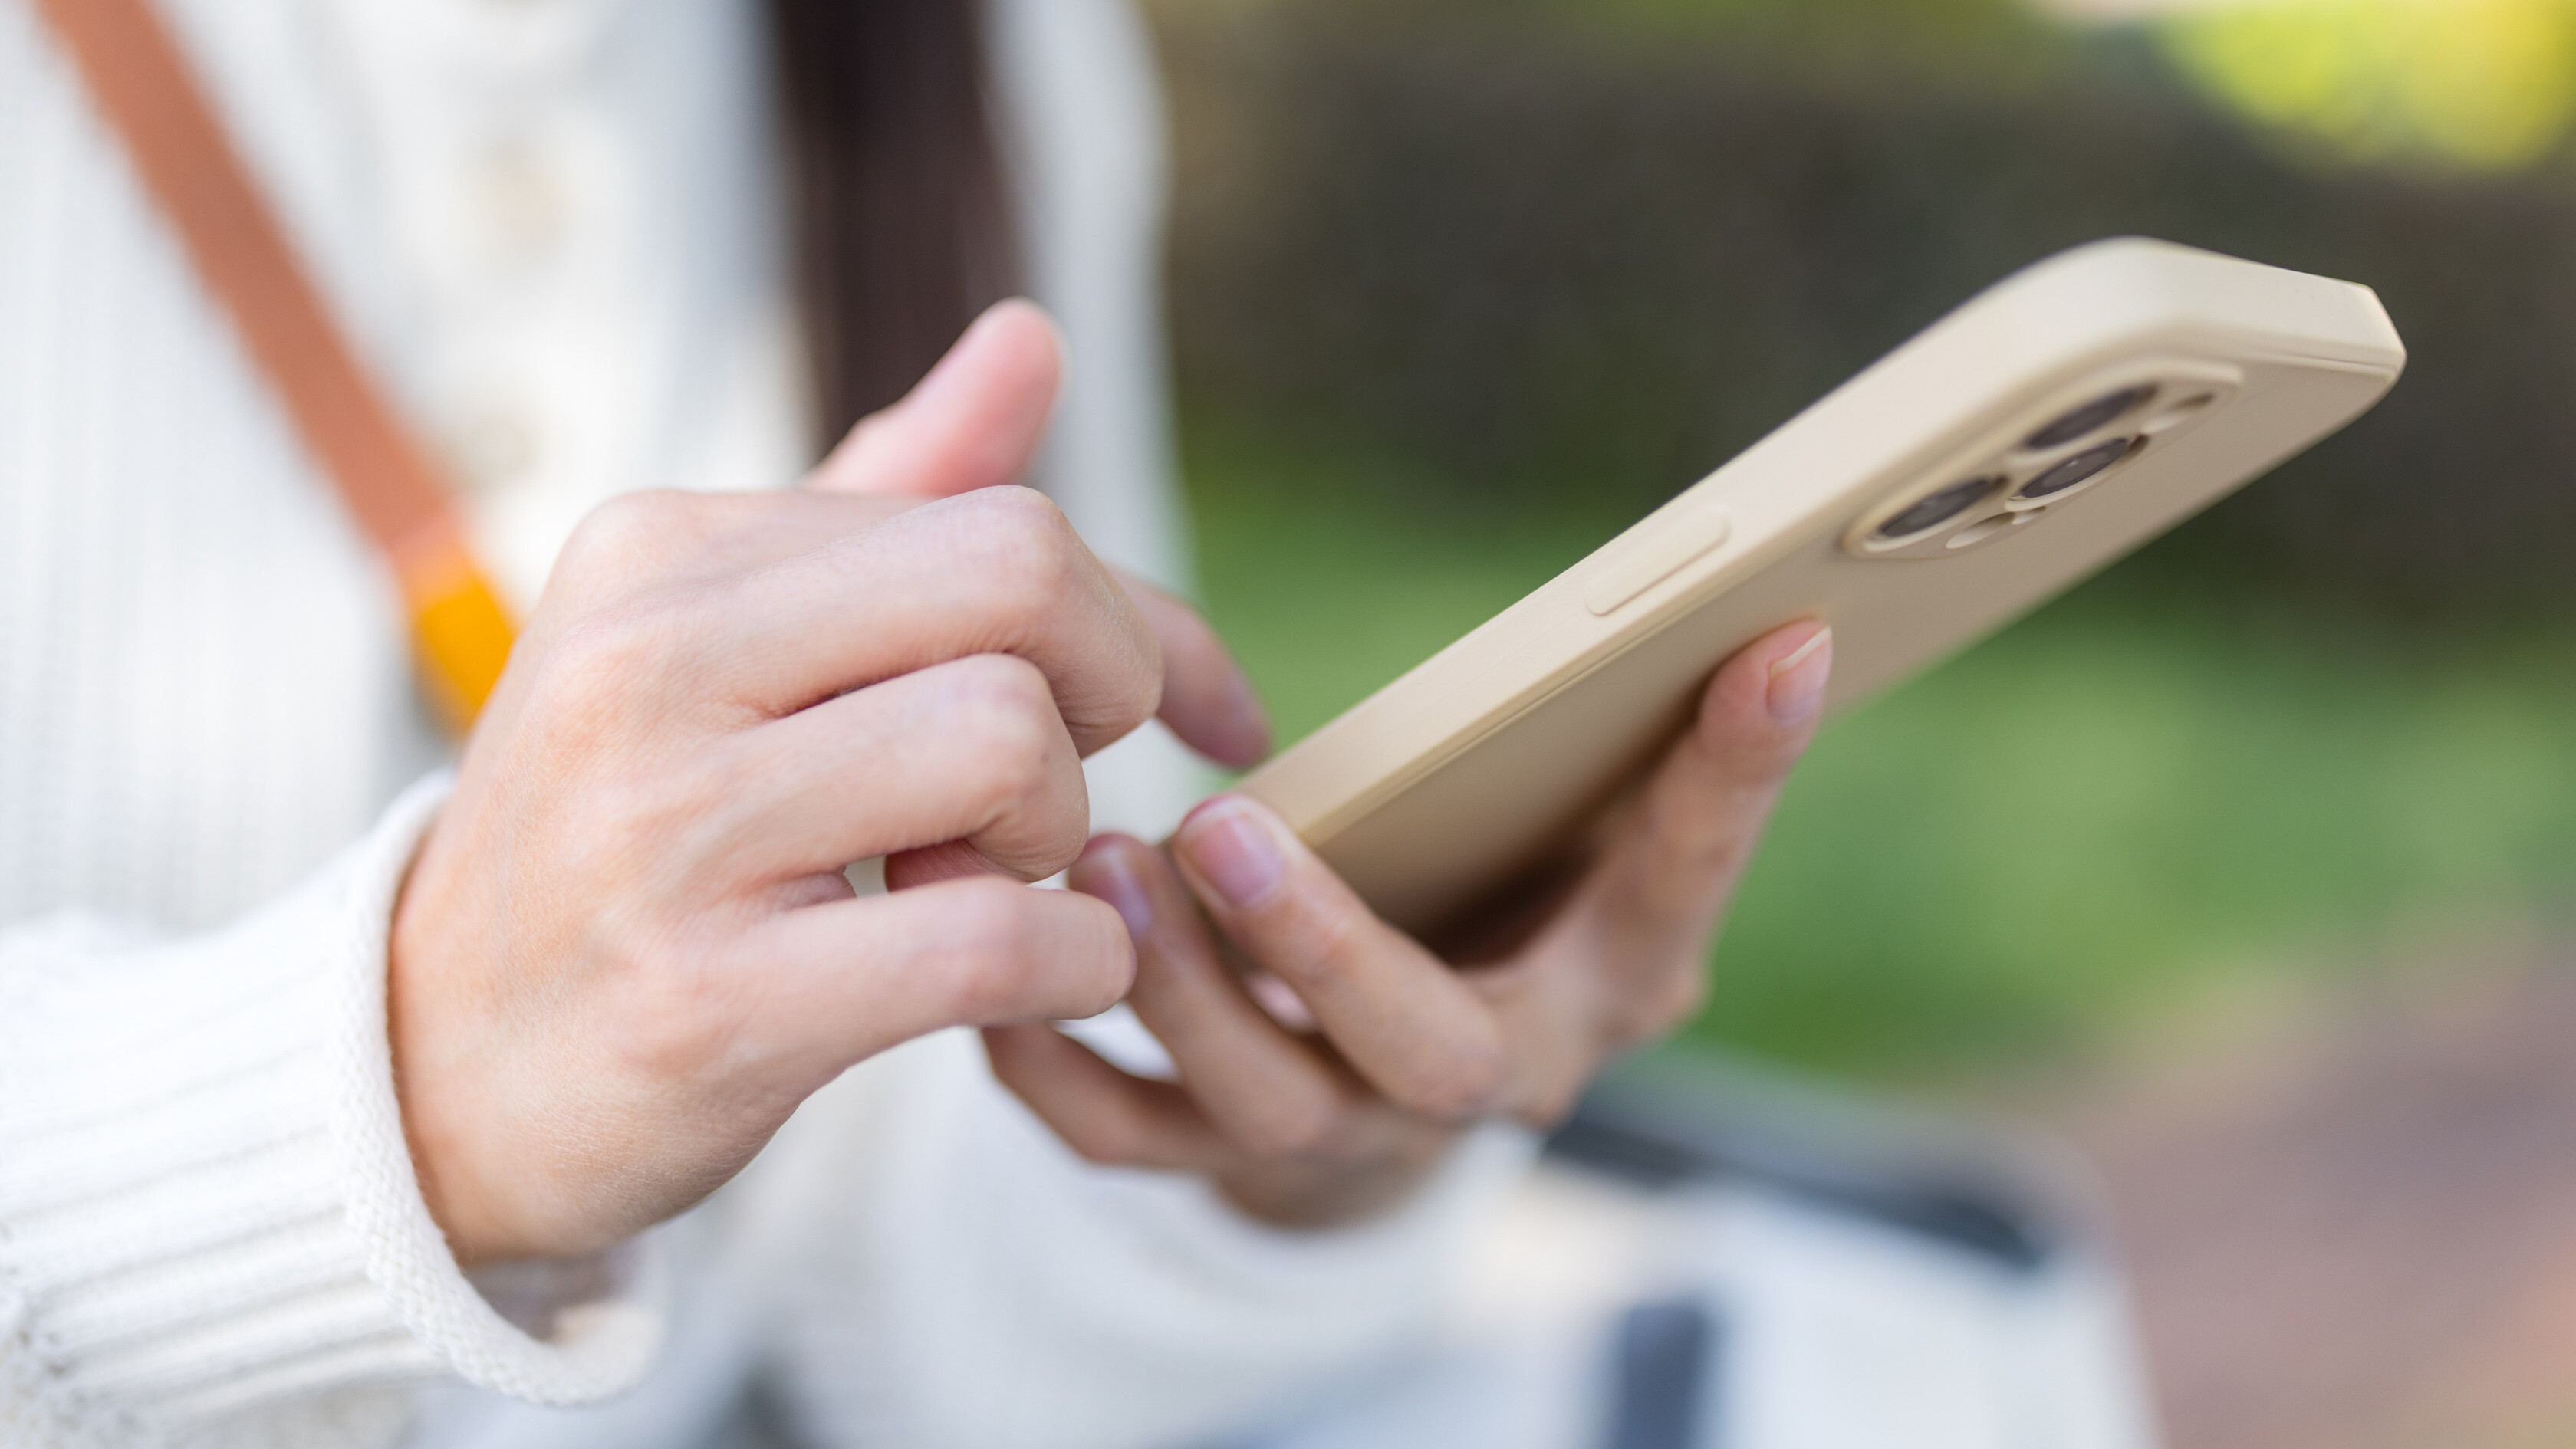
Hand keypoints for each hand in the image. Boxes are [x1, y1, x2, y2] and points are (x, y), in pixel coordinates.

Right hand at [391, 303, 1268, 1262]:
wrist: (439, 1068)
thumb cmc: (625, 838)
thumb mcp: (717, 641)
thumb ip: (882, 495)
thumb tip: (1031, 335)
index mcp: (660, 553)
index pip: (997, 517)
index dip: (1143, 618)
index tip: (1211, 704)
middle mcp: (646, 663)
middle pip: (1018, 582)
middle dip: (1114, 684)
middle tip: (1073, 779)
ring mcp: (666, 834)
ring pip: (1007, 745)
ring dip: (1064, 837)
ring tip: (994, 881)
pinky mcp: (708, 1004)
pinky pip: (990, 944)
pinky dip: (1077, 963)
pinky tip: (1050, 975)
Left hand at [985, 621, 1832, 1226]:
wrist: (1394, 1067)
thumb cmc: (1493, 890)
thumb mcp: (1577, 815)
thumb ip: (1630, 726)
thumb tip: (1755, 603)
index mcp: (1605, 974)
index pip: (1681, 880)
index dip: (1734, 772)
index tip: (1778, 637)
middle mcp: (1488, 1074)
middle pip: (1430, 1053)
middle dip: (1325, 948)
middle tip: (1223, 823)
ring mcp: (1353, 1132)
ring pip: (1269, 1105)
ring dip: (1179, 993)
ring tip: (1108, 863)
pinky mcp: (1223, 1155)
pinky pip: (1127, 1141)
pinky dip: (1054, 1071)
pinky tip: (1007, 970)